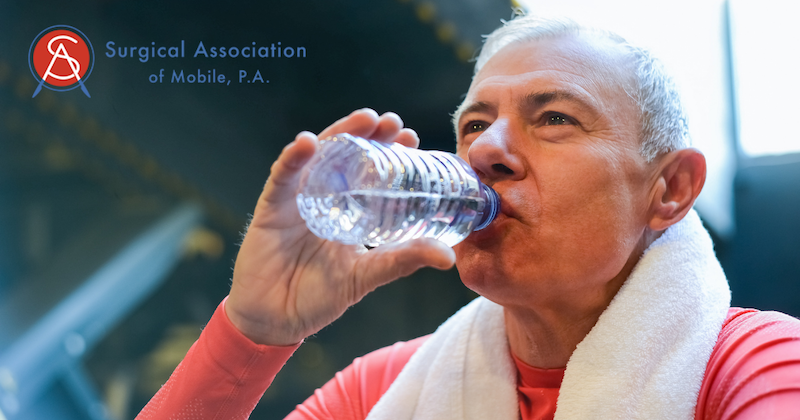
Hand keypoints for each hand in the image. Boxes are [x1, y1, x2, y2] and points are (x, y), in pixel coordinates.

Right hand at [226, 109, 456, 344]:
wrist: (276, 321)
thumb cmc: (319, 296)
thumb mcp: (368, 275)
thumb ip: (402, 260)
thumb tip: (448, 256)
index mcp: (348, 208)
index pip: (370, 171)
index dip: (389, 152)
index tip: (412, 138)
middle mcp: (323, 196)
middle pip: (346, 154)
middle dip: (368, 133)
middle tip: (392, 122)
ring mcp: (297, 199)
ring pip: (318, 156)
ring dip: (339, 133)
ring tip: (364, 119)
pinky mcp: (271, 208)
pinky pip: (281, 177)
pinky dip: (293, 158)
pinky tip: (307, 143)